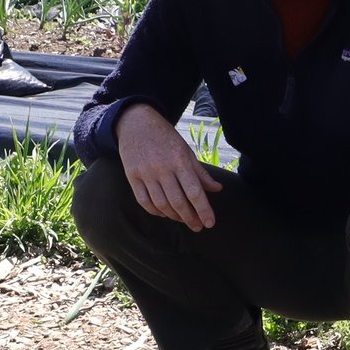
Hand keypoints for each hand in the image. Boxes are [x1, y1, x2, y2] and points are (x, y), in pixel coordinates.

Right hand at [116, 102, 220, 230]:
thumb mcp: (186, 150)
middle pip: (178, 201)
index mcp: (179, 160)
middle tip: (198, 226)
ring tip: (184, 219)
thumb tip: (217, 189)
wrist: (135, 123)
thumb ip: (200, 172)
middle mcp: (162, 168)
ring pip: (161, 204)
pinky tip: (164, 214)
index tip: (210, 223)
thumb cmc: (165, 137)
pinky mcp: (132, 177)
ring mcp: (145, 173)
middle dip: (190, 218)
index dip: (203, 209)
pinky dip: (155, 211)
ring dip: (174, 216)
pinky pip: (144, 201)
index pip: (194, 191)